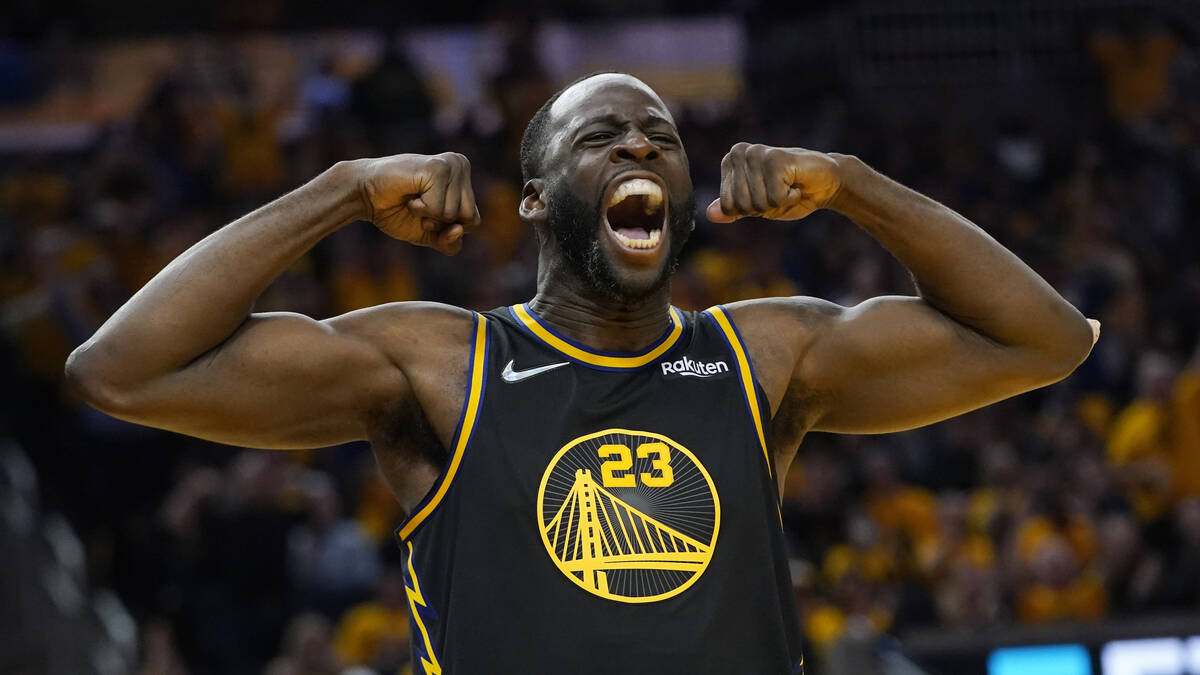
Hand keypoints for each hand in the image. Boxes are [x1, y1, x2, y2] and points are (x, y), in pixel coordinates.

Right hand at [356, 153, 480, 254]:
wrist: (364, 196)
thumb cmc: (396, 211)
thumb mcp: (430, 234)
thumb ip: (450, 241)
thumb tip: (459, 230)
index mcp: (463, 177)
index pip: (474, 220)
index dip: (448, 227)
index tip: (426, 212)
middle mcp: (460, 165)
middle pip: (470, 218)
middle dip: (441, 222)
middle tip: (419, 206)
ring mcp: (451, 164)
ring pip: (455, 214)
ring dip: (428, 215)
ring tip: (413, 198)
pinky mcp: (438, 168)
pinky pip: (439, 209)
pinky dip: (421, 210)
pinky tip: (409, 194)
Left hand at [706, 144, 842, 222]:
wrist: (826, 183)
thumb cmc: (789, 194)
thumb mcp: (756, 206)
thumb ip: (732, 210)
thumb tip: (709, 215)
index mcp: (730, 162)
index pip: (728, 206)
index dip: (751, 210)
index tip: (766, 195)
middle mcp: (738, 153)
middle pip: (741, 205)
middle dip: (764, 207)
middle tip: (780, 190)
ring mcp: (756, 153)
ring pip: (758, 203)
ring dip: (778, 201)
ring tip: (789, 185)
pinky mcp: (775, 158)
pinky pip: (775, 198)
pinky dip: (789, 198)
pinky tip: (796, 183)